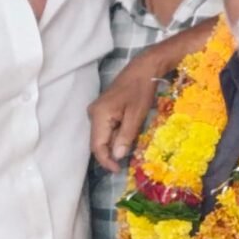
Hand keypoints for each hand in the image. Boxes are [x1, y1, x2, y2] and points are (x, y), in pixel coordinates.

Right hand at [89, 51, 158, 171]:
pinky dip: (118, 134)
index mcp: (99, 115)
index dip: (106, 161)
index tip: (117, 170)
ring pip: (104, 135)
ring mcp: (98, 110)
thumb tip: (117, 156)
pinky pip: (108, 127)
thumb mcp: (137, 114)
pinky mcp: (105, 108)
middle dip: (111, 153)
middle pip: (98, 141)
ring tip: (131, 149)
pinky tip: (129, 136)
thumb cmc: (142, 89)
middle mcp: (94, 113)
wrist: (144, 67)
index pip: (97, 145)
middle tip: (126, 163)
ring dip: (115, 144)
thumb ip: (126, 136)